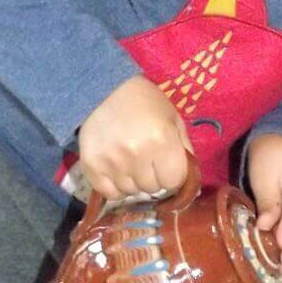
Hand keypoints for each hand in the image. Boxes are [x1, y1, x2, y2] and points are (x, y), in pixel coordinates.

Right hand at [77, 74, 190, 199]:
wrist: (105, 88)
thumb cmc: (145, 102)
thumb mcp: (173, 118)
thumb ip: (185, 149)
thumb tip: (190, 181)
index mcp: (162, 140)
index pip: (174, 181)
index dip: (172, 174)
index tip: (166, 165)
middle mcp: (137, 154)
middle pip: (152, 188)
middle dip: (153, 177)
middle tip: (146, 159)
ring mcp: (112, 162)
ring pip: (131, 192)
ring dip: (134, 182)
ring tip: (130, 161)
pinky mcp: (92, 166)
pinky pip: (110, 193)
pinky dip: (115, 187)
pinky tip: (117, 170)